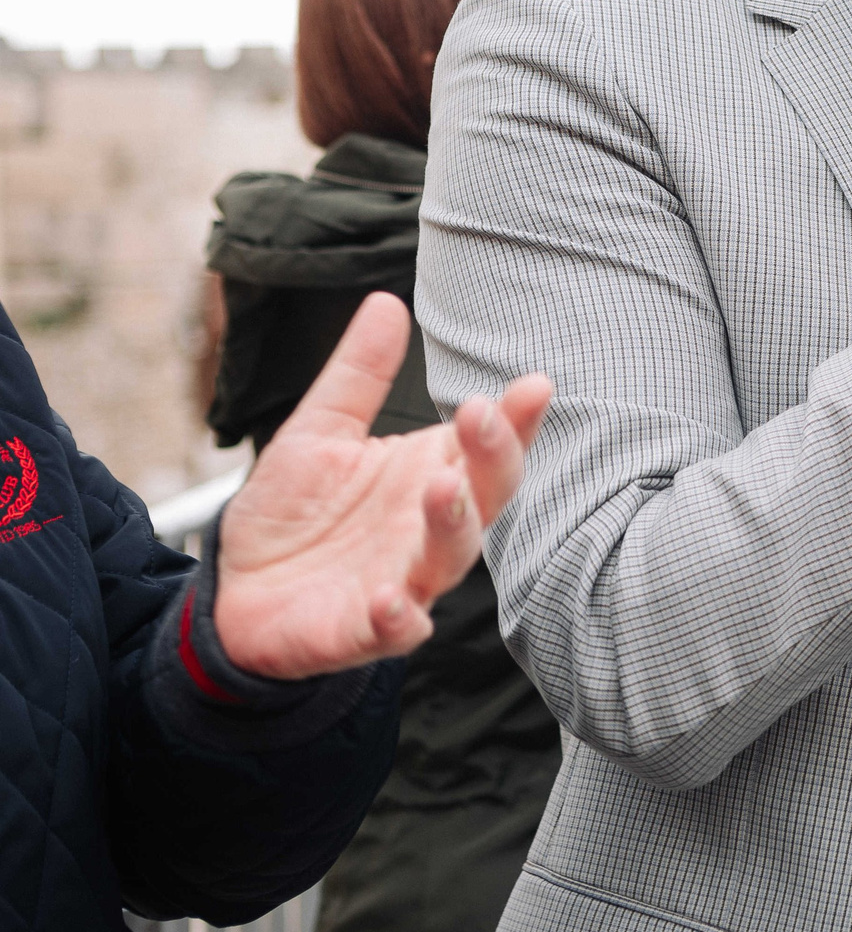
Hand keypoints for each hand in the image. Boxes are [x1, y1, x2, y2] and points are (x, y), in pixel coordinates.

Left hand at [215, 293, 550, 680]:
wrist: (236, 591)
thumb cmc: (294, 513)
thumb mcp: (319, 431)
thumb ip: (359, 375)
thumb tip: (387, 301)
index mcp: (431, 475)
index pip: (489, 445)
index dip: (517, 419)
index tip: (534, 384)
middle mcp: (430, 528)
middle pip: (487, 495)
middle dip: (493, 457)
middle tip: (478, 414)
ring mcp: (405, 579)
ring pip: (450, 557)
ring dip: (453, 525)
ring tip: (442, 487)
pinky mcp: (365, 630)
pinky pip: (396, 630)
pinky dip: (399, 619)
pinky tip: (392, 599)